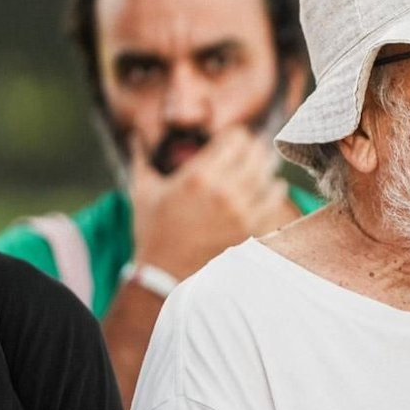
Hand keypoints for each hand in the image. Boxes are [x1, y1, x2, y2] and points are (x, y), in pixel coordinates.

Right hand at [128, 127, 291, 281]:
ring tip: (260, 165)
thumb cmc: (152, 230)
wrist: (164, 273)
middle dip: (252, 148)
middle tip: (248, 150)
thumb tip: (134, 136)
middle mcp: (222, 190)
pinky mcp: (249, 229)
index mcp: (197, 176)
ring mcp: (239, 211)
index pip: (235, 138)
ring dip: (264, 166)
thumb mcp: (142, 191)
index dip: (235, 135)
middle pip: (255, 152)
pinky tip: (272, 187)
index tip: (232, 139)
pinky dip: (275, 189)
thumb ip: (141, 158)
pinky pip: (274, 199)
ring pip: (267, 173)